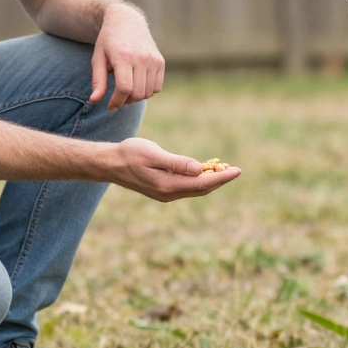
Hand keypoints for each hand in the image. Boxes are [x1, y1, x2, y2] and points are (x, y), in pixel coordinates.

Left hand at [90, 3, 164, 110]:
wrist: (126, 21)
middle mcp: (141, 57)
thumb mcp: (98, 58)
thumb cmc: (108, 42)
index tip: (110, 106)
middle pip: (137, 93)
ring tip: (127, 90)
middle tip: (118, 98)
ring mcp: (153, 59)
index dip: (117, 101)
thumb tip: (94, 100)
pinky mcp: (160, 61)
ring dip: (137, 97)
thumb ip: (97, 80)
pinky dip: (148, 91)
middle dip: (126, 101)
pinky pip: (157, 87)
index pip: (124, 88)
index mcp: (123, 56)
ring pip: (148, 92)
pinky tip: (138, 84)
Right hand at [105, 138, 240, 201]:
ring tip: (223, 169)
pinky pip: (187, 187)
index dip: (222, 177)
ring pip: (195, 189)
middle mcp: (169, 193)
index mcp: (168, 185)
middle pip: (202, 189)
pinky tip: (203, 171)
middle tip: (235, 170)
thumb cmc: (130, 154)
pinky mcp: (162, 190)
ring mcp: (165, 194)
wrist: (110, 164)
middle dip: (219, 180)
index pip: (202, 183)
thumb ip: (176, 163)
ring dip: (210, 180)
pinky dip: (198, 180)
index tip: (237, 171)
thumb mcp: (153, 154)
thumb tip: (199, 169)